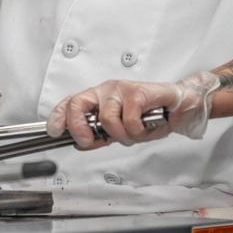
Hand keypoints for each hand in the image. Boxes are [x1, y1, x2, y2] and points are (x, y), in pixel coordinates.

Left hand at [46, 72, 220, 147]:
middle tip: (90, 140)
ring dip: (121, 136)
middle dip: (79, 127)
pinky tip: (145, 127)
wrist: (178, 107)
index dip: (59, 115)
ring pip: (106, 118)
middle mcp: (106, 90)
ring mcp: (120, 90)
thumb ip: (100, 136)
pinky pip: (128, 120)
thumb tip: (80, 143)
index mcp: (98, 97)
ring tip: (134, 133)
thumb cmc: (149, 116)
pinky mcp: (137, 92)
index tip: (54, 130)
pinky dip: (137, 131)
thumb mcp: (120, 131)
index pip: (71, 102)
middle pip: (78, 103)